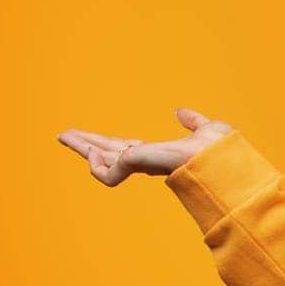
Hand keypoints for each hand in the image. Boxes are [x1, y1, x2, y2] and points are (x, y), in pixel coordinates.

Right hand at [56, 107, 232, 185]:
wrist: (222, 157)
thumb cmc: (220, 151)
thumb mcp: (204, 129)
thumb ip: (192, 121)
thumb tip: (180, 112)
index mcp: (158, 155)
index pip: (125, 149)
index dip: (108, 145)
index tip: (93, 141)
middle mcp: (146, 161)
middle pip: (107, 152)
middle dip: (86, 144)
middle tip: (64, 135)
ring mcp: (140, 165)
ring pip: (101, 161)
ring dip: (81, 147)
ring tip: (62, 134)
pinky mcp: (135, 165)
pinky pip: (107, 173)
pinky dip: (95, 165)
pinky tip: (91, 150)